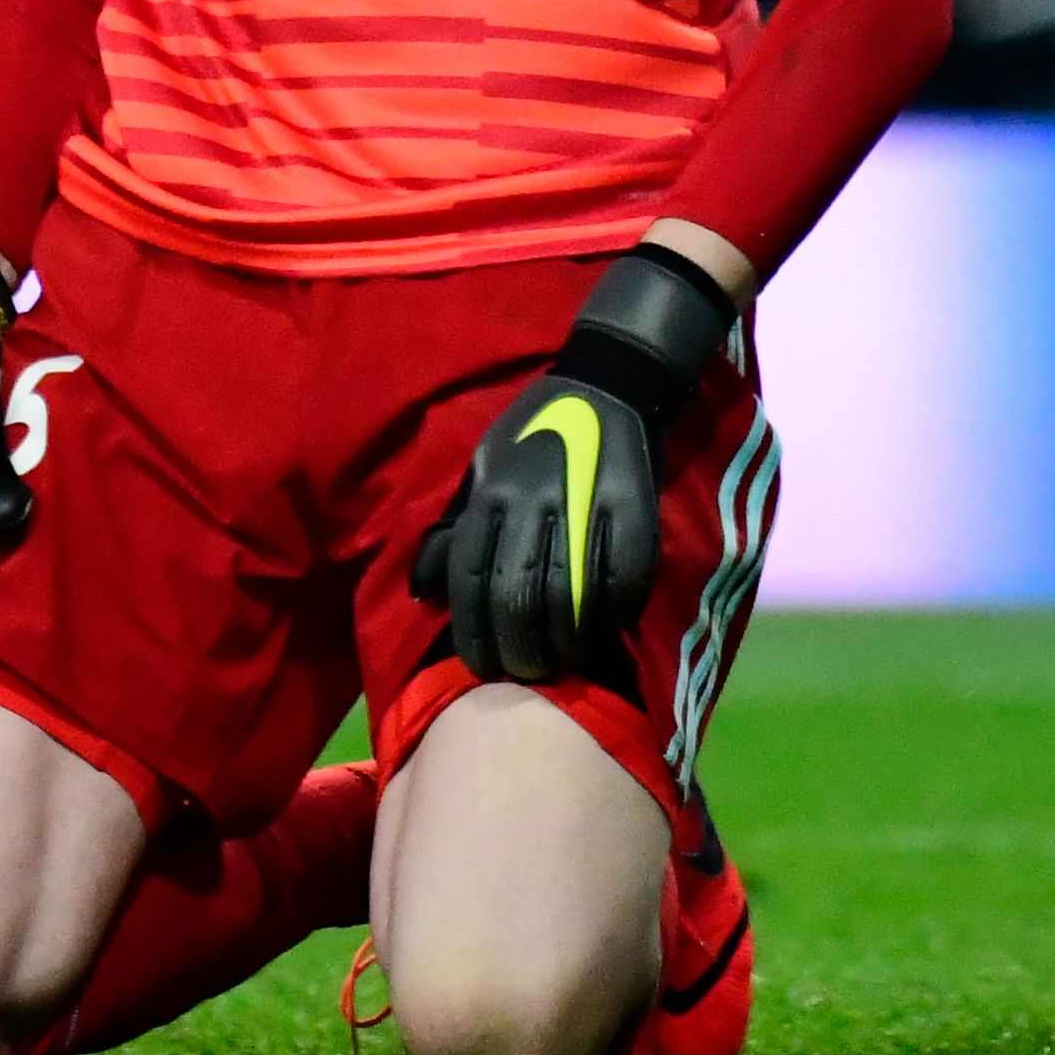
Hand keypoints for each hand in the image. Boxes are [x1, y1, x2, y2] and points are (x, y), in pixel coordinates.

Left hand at [411, 243, 734, 685]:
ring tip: (565, 664)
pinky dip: (616, 610)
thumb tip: (421, 593)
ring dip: (565, 641)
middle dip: (519, 648)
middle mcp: (531, 499)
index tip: (483, 668)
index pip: (471, 580)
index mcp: (491, 492)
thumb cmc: (535, 430)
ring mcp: (584, 501)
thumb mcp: (481, 468)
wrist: (608, 380)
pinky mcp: (632, 503)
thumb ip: (455, 528)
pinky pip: (624, 572)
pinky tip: (609, 628)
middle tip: (526, 674)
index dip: (474, 635)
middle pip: (517, 594)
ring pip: (568, 592)